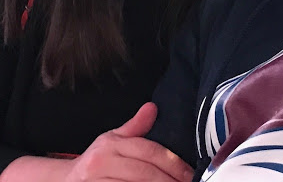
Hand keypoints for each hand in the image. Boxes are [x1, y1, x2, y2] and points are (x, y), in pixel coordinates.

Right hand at [65, 103, 192, 181]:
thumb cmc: (94, 163)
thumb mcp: (111, 140)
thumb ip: (135, 127)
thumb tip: (152, 108)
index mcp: (110, 145)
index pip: (147, 151)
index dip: (172, 162)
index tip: (188, 173)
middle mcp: (101, 163)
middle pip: (144, 172)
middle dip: (169, 180)